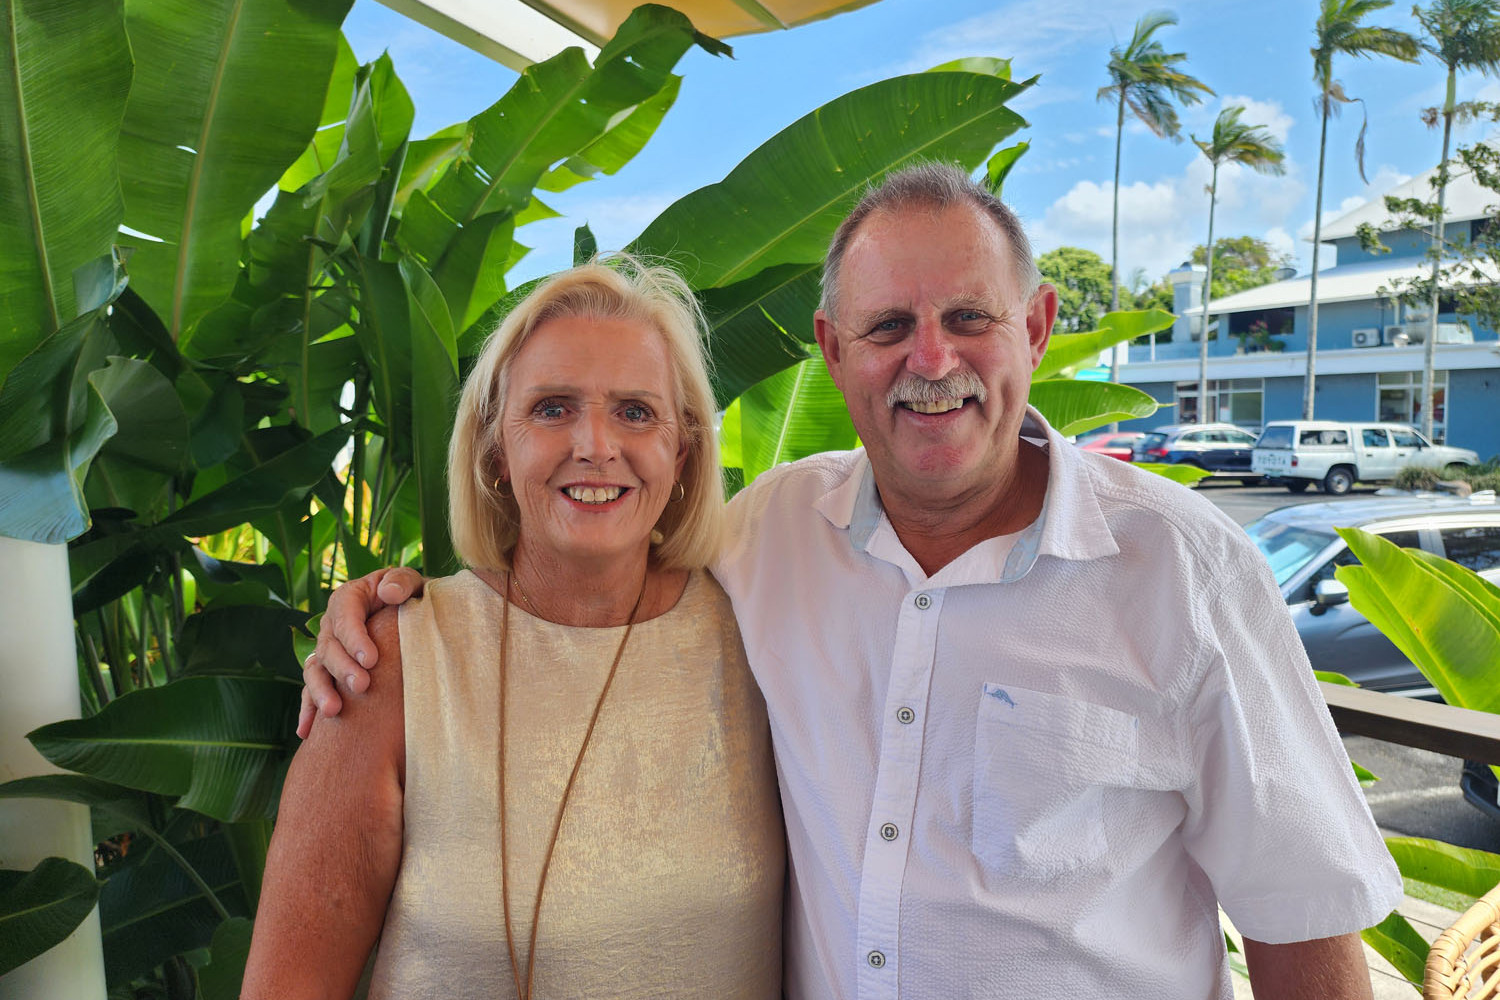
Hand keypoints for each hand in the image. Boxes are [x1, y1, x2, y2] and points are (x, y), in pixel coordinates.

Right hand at [297, 567, 425, 738]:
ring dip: (321, 691)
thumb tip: (389, 592)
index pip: (344, 615)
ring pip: (314, 670)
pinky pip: (311, 691)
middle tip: (362, 686)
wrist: (412, 617)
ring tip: (334, 711)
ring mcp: (328, 651)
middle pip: (328, 646)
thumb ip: (401, 581)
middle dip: (342, 668)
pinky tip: (306, 731)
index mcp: (349, 599)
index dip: (355, 637)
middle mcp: (332, 626)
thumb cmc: (412, 598)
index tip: (372, 659)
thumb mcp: (410, 583)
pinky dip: (308, 710)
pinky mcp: (329, 674)